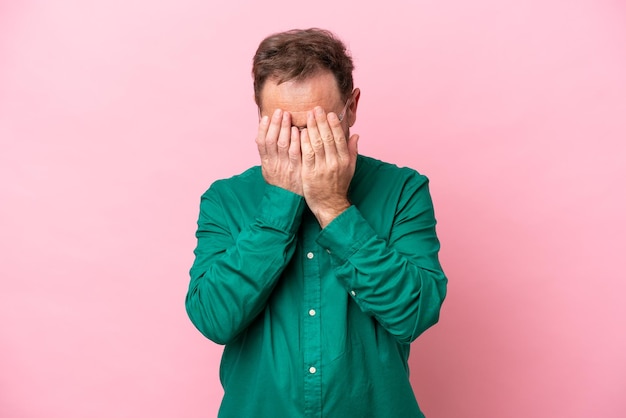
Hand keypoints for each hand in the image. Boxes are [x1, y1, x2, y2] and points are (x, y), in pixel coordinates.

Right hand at [256, 109, 302, 194]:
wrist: (289, 203)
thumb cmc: (281, 184)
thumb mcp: (270, 171)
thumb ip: (268, 155)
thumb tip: (264, 136)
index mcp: (266, 164)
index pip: (261, 143)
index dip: (263, 129)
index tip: (267, 117)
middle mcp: (274, 165)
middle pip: (272, 140)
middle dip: (275, 124)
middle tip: (280, 111)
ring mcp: (285, 167)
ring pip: (282, 144)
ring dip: (285, 128)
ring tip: (287, 115)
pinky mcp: (297, 170)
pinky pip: (295, 153)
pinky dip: (296, 140)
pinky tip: (298, 130)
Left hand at [300, 106, 358, 227]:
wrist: (330, 204)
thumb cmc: (339, 185)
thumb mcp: (350, 168)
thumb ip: (352, 150)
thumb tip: (356, 135)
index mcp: (344, 160)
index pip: (340, 138)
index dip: (334, 125)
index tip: (329, 113)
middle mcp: (334, 163)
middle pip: (327, 138)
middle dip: (321, 122)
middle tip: (316, 109)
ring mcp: (321, 168)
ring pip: (316, 144)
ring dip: (312, 128)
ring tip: (308, 116)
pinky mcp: (309, 173)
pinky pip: (306, 154)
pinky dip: (304, 142)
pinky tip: (301, 132)